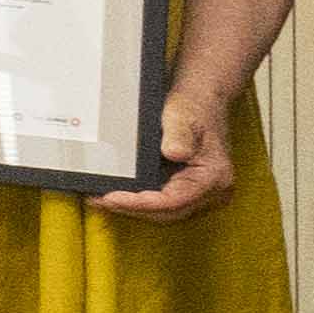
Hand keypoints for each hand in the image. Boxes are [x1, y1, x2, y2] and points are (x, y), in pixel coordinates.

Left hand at [90, 83, 239, 221]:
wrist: (203, 99)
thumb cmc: (194, 106)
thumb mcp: (183, 115)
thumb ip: (179, 135)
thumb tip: (174, 153)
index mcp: (214, 176)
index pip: (174, 201)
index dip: (141, 204)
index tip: (113, 199)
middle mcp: (211, 191)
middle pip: (167, 212)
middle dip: (131, 208)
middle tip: (99, 200)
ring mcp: (199, 193)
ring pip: (162, 211)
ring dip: (132, 207)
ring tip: (100, 198)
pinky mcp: (186, 190)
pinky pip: (161, 202)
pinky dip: (139, 200)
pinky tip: (116, 193)